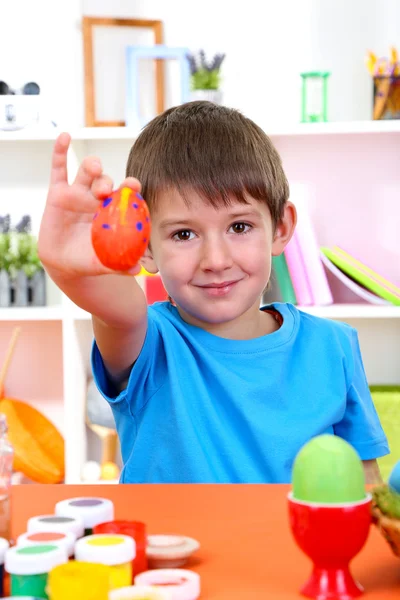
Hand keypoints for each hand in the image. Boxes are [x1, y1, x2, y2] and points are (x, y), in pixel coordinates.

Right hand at [38, 133, 141, 277]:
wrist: (65, 262)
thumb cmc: (89, 259)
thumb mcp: (103, 263)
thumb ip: (118, 264)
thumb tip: (136, 270)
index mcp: (112, 212)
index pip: (124, 195)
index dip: (130, 188)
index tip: (134, 185)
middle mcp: (97, 199)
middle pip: (105, 181)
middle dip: (107, 181)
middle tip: (107, 190)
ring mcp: (78, 193)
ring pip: (86, 173)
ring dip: (92, 166)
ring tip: (94, 169)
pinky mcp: (58, 192)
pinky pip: (59, 168)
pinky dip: (60, 151)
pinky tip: (64, 137)